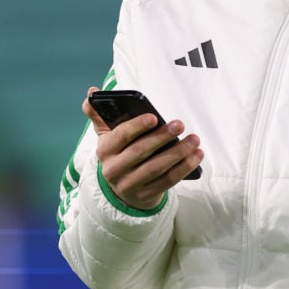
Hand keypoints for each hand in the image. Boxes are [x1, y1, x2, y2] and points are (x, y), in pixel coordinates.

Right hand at [81, 87, 203, 209]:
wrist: (122, 189)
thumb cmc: (118, 153)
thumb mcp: (106, 135)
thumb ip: (99, 114)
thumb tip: (92, 92)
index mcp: (104, 150)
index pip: (120, 136)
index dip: (137, 126)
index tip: (154, 117)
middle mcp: (113, 169)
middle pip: (140, 152)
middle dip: (162, 137)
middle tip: (180, 124)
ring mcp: (130, 185)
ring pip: (156, 168)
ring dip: (178, 153)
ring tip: (194, 140)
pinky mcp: (146, 196)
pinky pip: (168, 181)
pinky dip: (184, 168)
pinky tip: (197, 156)